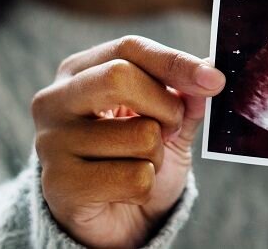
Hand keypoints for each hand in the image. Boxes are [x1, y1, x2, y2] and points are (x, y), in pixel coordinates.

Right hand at [32, 36, 224, 247]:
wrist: (112, 218)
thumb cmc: (134, 157)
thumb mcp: (166, 120)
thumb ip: (185, 96)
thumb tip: (208, 70)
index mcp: (79, 71)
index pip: (130, 48)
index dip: (176, 62)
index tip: (215, 80)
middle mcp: (55, 100)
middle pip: (120, 77)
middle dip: (165, 107)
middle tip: (171, 130)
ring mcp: (51, 142)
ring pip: (139, 134)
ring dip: (157, 156)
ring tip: (137, 164)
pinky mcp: (59, 184)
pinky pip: (134, 178)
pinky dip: (144, 187)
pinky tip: (122, 191)